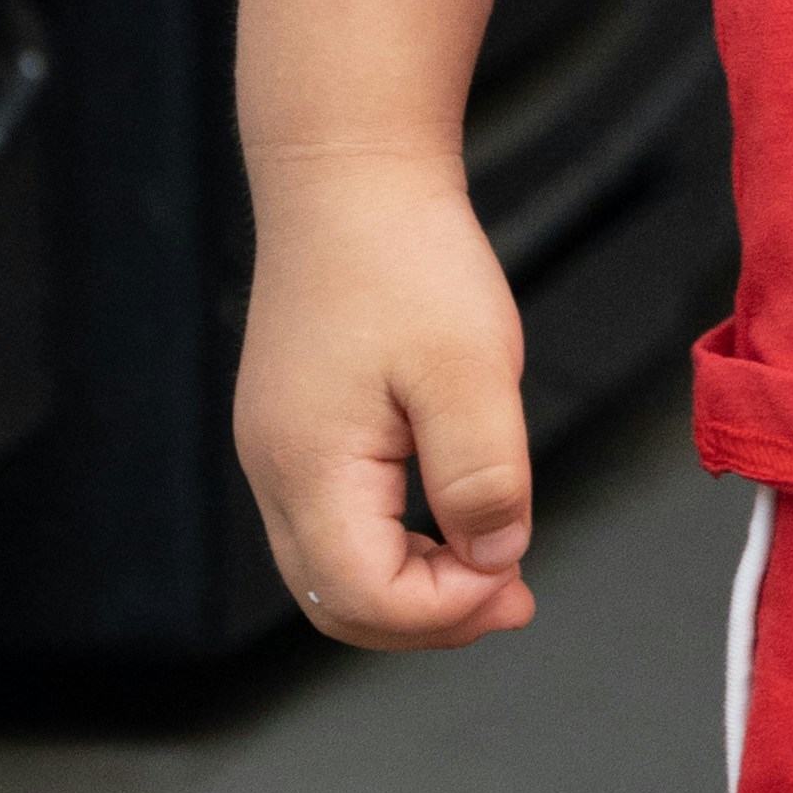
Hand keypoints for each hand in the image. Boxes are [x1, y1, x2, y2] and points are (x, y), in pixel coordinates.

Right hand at [234, 151, 537, 648]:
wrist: (348, 173)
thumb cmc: (404, 258)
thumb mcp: (469, 368)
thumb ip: (484, 476)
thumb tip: (494, 560)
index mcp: (309, 468)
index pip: (365, 598)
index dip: (446, 611)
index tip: (517, 576)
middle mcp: (275, 473)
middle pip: (338, 604)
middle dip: (429, 619)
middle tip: (514, 596)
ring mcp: (278, 453)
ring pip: (333, 571)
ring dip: (413, 586)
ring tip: (494, 562)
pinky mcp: (296, 430)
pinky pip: (336, 524)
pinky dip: (395, 545)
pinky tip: (455, 517)